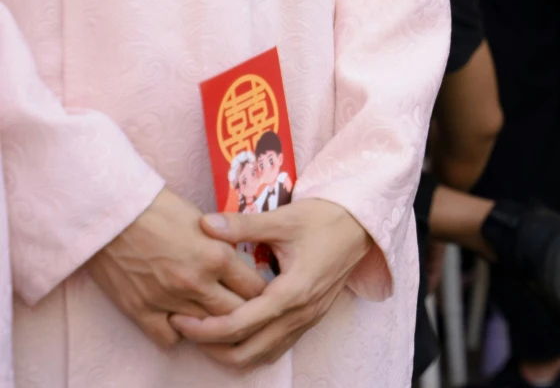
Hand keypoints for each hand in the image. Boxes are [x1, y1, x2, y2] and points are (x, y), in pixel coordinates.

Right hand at [82, 188, 266, 348]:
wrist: (114, 213)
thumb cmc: (161, 209)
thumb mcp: (206, 223)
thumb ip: (223, 247)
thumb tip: (238, 264)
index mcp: (218, 256)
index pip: (255, 288)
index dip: (261, 292)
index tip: (260, 292)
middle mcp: (197, 282)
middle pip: (235, 313)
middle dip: (243, 313)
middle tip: (243, 310)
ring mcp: (168, 299)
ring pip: (205, 329)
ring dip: (212, 325)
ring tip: (215, 318)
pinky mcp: (140, 310)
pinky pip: (168, 338)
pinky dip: (177, 333)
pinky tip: (180, 322)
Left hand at [171, 199, 373, 368]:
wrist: (365, 222)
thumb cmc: (326, 218)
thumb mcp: (284, 218)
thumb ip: (243, 225)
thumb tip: (205, 223)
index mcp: (292, 292)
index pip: (238, 325)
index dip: (204, 328)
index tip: (179, 317)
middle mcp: (300, 313)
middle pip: (246, 353)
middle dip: (211, 347)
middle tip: (186, 328)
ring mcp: (308, 319)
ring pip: (262, 356)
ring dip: (231, 352)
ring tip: (205, 333)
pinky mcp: (311, 318)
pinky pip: (276, 348)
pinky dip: (251, 348)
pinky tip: (236, 333)